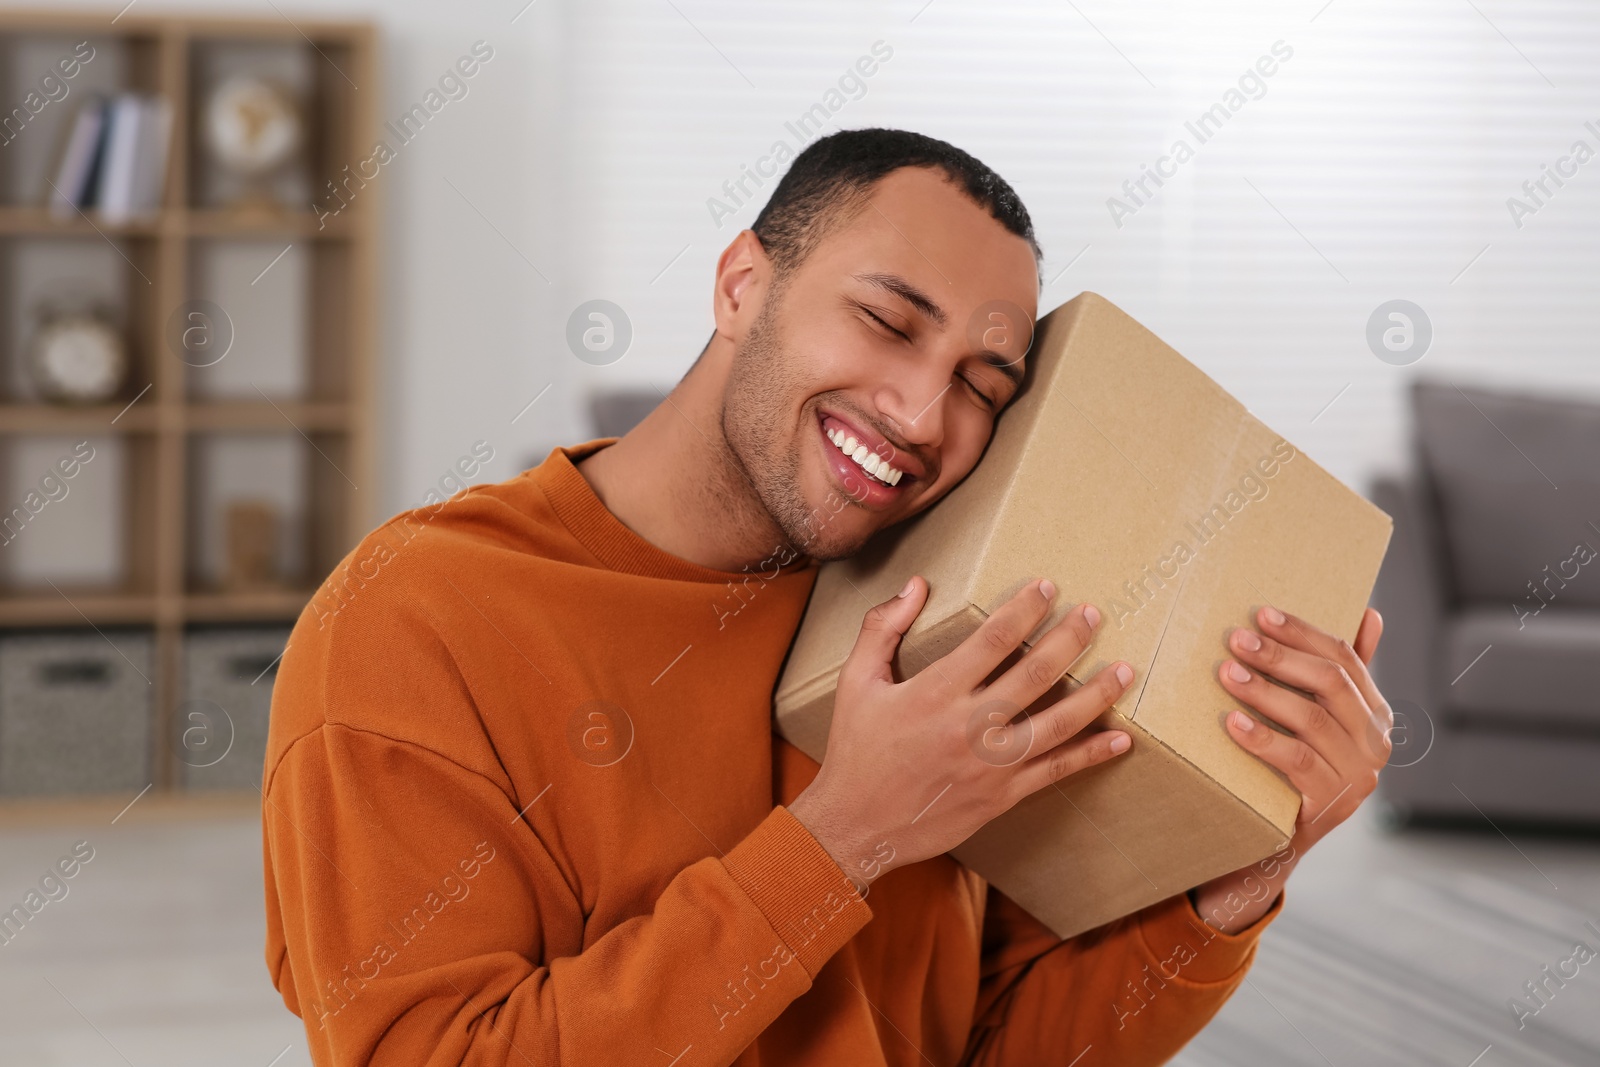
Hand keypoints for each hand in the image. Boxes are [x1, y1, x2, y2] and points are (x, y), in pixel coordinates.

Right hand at [788, 576, 1134, 894]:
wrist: (856, 825)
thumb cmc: (856, 750)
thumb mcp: (855, 681)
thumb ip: (882, 628)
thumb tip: (916, 584)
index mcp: (934, 692)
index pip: (993, 639)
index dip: (1025, 609)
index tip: (1048, 587)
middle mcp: (969, 726)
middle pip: (1036, 674)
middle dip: (1070, 639)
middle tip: (1094, 614)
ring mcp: (990, 764)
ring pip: (1057, 723)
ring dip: (1095, 694)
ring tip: (1124, 670)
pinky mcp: (1001, 795)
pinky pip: (1054, 771)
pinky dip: (1091, 754)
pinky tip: (1120, 738)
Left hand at [1189, 606, 1388, 930]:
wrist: (1273, 839)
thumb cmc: (1290, 765)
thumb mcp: (1315, 718)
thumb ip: (1339, 673)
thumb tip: (1370, 614)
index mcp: (1376, 714)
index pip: (1345, 659)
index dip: (1302, 633)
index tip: (1260, 613)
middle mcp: (1376, 744)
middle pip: (1330, 684)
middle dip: (1280, 656)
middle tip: (1235, 639)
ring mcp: (1358, 777)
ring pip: (1311, 719)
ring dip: (1264, 692)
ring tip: (1226, 674)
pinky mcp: (1331, 805)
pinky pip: (1296, 761)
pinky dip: (1262, 738)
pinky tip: (1232, 722)